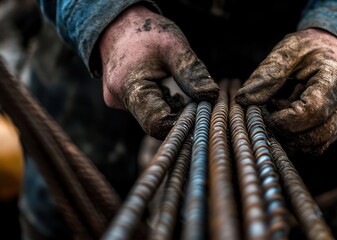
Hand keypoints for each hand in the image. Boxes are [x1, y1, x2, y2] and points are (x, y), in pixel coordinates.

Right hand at [99, 4, 218, 138]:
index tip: (198, 108)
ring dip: (171, 101)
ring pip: (155, 113)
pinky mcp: (124, 101)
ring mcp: (120, 103)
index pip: (157, 124)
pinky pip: (150, 106)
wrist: (118, 23)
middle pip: (158, 120)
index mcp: (129, 89)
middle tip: (189, 87)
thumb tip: (211, 97)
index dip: (182, 122)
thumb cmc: (145, 31)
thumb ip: (192, 73)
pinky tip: (163, 79)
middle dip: (179, 108)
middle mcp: (120, 101)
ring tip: (172, 76)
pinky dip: (163, 97)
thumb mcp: (174, 46)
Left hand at [235, 28, 336, 154]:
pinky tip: (287, 119)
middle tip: (268, 114)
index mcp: (336, 77)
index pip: (314, 111)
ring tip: (278, 113)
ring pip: (318, 145)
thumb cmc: (312, 47)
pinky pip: (318, 144)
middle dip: (286, 132)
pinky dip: (298, 138)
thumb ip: (267, 75)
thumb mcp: (288, 50)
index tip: (266, 112)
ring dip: (291, 137)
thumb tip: (243, 100)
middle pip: (318, 135)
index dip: (285, 119)